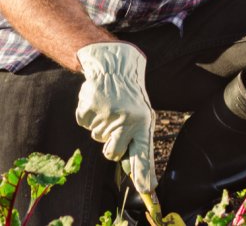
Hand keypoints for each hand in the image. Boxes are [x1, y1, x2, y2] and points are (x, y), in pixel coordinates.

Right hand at [75, 42, 156, 193]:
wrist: (114, 69)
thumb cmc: (130, 98)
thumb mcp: (141, 116)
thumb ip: (136, 141)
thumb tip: (131, 171)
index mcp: (143, 122)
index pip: (144, 153)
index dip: (144, 173)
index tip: (147, 189)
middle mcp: (127, 120)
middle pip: (112, 154)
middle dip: (111, 148)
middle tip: (115, 130)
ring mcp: (107, 115)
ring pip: (98, 138)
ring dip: (102, 128)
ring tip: (110, 109)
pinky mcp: (89, 110)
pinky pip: (85, 125)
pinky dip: (89, 117)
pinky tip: (98, 104)